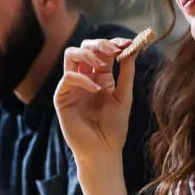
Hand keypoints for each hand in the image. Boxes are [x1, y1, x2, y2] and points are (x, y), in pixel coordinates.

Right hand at [54, 37, 134, 166]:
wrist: (103, 151)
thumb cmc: (114, 128)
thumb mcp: (124, 97)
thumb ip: (126, 73)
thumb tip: (133, 49)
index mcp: (100, 77)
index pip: (102, 51)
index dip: (113, 43)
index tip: (128, 42)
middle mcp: (84, 78)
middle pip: (84, 47)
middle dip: (99, 43)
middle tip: (114, 49)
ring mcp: (72, 87)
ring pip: (71, 55)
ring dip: (87, 53)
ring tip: (102, 64)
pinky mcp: (62, 98)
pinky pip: (67, 78)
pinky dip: (82, 79)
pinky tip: (96, 89)